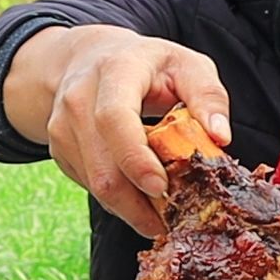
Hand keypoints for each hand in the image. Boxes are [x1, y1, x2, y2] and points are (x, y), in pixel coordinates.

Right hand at [8, 25, 231, 238]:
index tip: (162, 188)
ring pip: (95, 184)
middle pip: (102, 166)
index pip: (115, 119)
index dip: (135, 158)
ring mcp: (62, 126)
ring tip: (163, 217)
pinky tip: (143, 200)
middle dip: (137, 204)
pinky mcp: (59, 149)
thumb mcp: (187, 65)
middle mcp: (78, 99)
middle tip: (171, 222)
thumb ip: (208, 96)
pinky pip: (90, 185)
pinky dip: (118, 200)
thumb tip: (220, 138)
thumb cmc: (149, 64)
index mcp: (114, 72)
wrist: (92, 57)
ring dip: (130, 208)